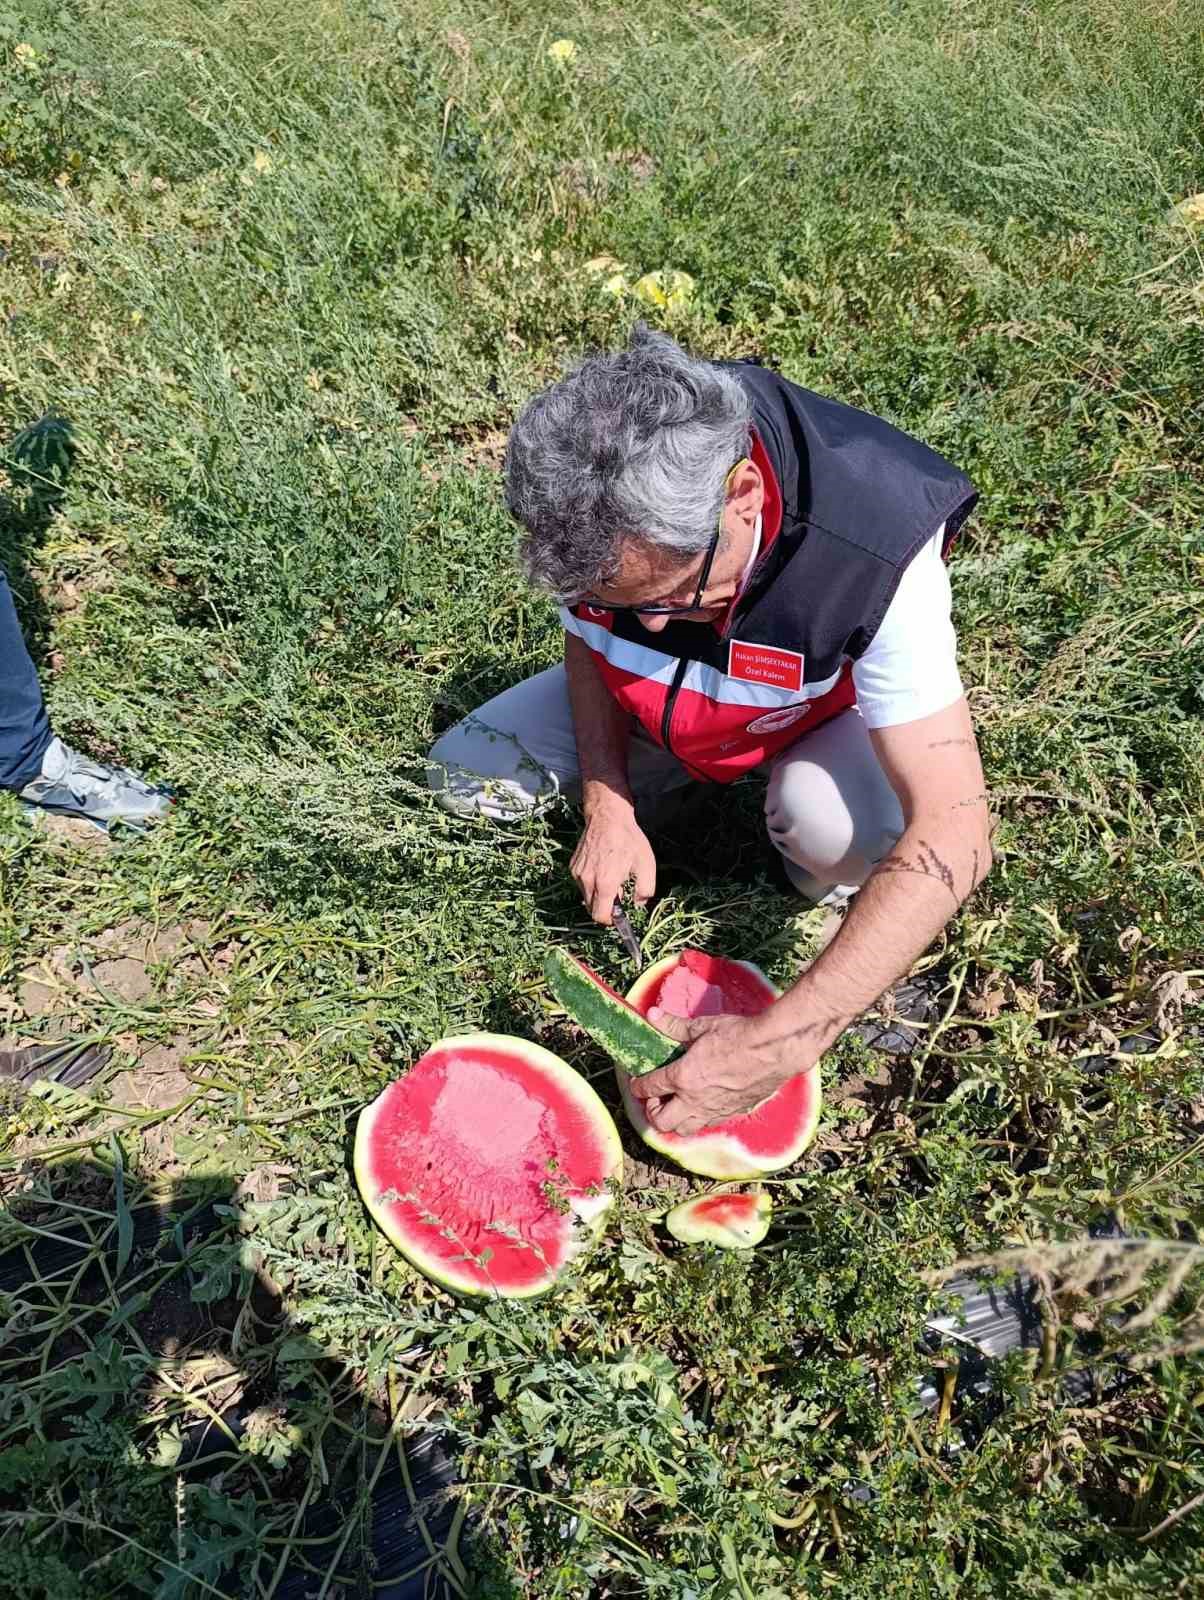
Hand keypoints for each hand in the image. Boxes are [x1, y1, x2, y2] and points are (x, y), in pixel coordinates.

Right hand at [570, 796, 655, 923]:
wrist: (607, 816)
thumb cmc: (628, 839)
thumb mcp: (646, 864)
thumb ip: (645, 890)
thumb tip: (638, 904)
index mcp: (605, 883)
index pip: (600, 916)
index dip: (610, 921)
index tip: (618, 916)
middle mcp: (587, 880)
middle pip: (592, 909)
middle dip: (605, 908)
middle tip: (619, 893)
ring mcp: (578, 873)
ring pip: (586, 896)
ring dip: (598, 895)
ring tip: (611, 877)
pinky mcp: (573, 866)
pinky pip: (581, 884)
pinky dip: (591, 883)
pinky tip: (602, 868)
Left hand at [629, 1008, 802, 1135]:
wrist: (775, 1049)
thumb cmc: (738, 1035)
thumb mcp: (703, 1026)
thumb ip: (675, 1026)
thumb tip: (652, 1015)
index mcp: (683, 1077)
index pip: (650, 1088)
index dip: (638, 1086)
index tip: (637, 1083)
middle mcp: (695, 1100)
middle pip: (661, 1121)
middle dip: (652, 1111)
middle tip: (656, 1098)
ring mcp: (715, 1110)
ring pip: (684, 1130)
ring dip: (675, 1120)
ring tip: (677, 1105)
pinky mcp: (733, 1113)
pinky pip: (708, 1125)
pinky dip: (699, 1119)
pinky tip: (702, 1104)